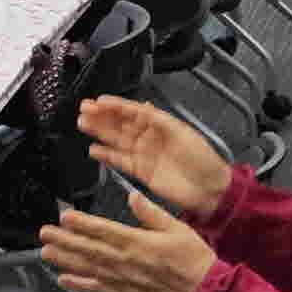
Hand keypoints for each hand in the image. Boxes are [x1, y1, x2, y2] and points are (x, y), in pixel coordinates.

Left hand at [39, 184, 217, 291]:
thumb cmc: (194, 259)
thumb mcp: (177, 227)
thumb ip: (151, 213)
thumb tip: (132, 196)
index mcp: (138, 242)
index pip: (104, 231)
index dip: (82, 223)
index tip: (64, 217)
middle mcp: (126, 262)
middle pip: (89, 249)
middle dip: (65, 240)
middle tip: (45, 233)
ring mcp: (125, 280)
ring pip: (89, 269)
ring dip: (66, 260)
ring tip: (46, 253)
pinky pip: (99, 290)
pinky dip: (80, 285)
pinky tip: (65, 280)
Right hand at [71, 94, 232, 220]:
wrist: (209, 189)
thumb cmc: (201, 158)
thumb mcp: (181, 132)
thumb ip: (158, 120)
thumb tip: (141, 105)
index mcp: (159, 124)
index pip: (132, 111)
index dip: (115, 106)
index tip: (98, 101)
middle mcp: (148, 137)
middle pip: (120, 124)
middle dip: (102, 116)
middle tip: (83, 110)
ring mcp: (143, 154)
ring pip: (116, 140)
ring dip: (99, 132)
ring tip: (82, 124)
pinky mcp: (140, 171)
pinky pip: (119, 161)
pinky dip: (106, 156)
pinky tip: (93, 150)